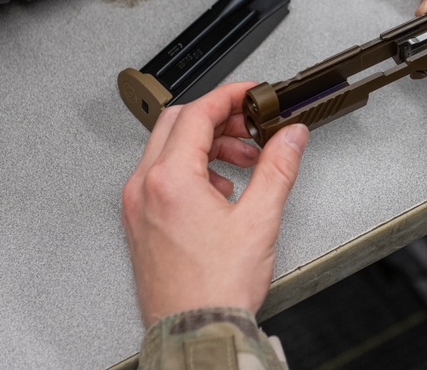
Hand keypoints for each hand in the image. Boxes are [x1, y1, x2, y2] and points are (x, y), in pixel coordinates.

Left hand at [121, 81, 309, 326]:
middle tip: (248, 126)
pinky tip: (219, 190)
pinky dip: (190, 170)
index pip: (197, 113)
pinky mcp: (140, 222)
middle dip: (216, 119)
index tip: (250, 94)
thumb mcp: (260, 220)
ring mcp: (137, 206)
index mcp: (169, 180)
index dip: (229, 96)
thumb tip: (289, 137)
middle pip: (175, 123)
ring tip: (241, 162)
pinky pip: (160, 177)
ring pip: (166, 149)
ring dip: (204, 145)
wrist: (194, 331)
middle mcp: (144, 187)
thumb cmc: (215, 288)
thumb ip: (278, 168)